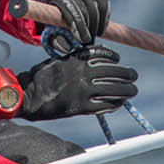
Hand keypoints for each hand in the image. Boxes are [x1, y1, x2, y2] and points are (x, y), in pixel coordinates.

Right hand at [18, 45, 137, 120]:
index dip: (115, 58)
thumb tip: (97, 57)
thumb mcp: (60, 59)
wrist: (29, 95)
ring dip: (126, 90)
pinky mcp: (81, 107)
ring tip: (132, 90)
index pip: (104, 56)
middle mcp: (83, 74)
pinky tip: (119, 103)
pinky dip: (114, 104)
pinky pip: (104, 105)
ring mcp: (83, 91)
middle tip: (134, 76)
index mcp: (78, 60)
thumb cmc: (42, 76)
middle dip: (127, 74)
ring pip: (113, 90)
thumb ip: (78, 58)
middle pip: (114, 73)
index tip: (119, 60)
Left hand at [37, 0, 109, 44]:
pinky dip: (103, 21)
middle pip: (86, 10)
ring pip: (97, 10)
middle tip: (88, 43)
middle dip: (89, 29)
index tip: (83, 40)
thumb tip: (68, 48)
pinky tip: (98, 29)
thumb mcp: (48, 21)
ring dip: (97, 27)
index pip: (71, 9)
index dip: (78, 26)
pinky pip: (104, 7)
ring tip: (92, 37)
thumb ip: (55, 36)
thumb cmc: (53, 11)